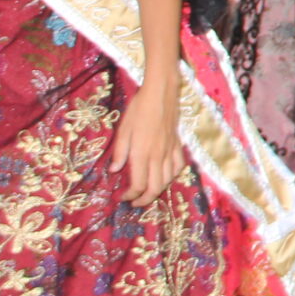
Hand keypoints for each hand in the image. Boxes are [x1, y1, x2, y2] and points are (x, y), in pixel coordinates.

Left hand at [110, 73, 185, 208]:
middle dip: (145, 200)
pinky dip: (172, 176)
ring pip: (168, 180)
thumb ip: (120, 152)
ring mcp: (170, 151)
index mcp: (142, 153)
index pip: (139, 184)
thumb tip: (115, 170)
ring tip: (148, 191)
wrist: (161, 93)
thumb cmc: (138, 109)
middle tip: (135, 202)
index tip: (123, 196)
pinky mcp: (178, 145)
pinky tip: (165, 175)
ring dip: (158, 190)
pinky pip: (178, 167)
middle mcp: (158, 156)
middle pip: (155, 188)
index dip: (130, 195)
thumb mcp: (123, 129)